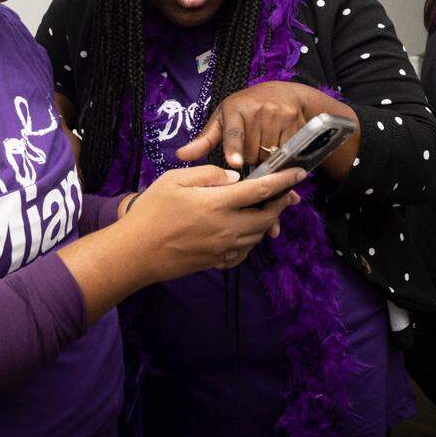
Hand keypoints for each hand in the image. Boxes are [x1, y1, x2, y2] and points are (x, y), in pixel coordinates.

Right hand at [124, 164, 304, 280]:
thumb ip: (207, 175)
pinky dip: (250, 240)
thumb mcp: (174, 180)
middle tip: (287, 194)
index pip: (259, 190)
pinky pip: (243, 252)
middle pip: (265, 217)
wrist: (135, 253)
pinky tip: (243, 232)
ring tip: (266, 210)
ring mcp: (222, 249)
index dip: (282, 181)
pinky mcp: (216, 262)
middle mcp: (226, 229)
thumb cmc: (151, 211)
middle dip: (280, 205)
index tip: (299, 174)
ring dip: (266, 222)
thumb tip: (233, 178)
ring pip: (256, 236)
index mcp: (217, 204)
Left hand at [175, 81, 343, 169]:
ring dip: (267, 158)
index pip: (233, 132)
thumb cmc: (246, 109)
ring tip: (265, 142)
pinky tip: (280, 143)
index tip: (234, 163)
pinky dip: (283, 156)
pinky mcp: (295, 122)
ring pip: (270, 155)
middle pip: (251, 154)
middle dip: (251, 157)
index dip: (234, 149)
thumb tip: (180, 155)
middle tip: (252, 144)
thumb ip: (205, 140)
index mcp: (234, 109)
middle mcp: (257, 109)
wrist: (284, 94)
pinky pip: (287, 152)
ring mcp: (278, 115)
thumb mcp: (223, 119)